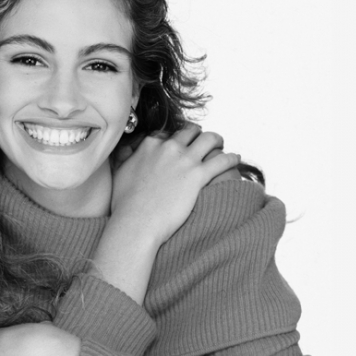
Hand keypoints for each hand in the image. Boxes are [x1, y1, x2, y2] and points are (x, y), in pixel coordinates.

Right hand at [111, 123, 239, 246]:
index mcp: (150, 145)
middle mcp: (169, 147)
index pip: (169, 133)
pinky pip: (222, 160)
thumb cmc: (126, 204)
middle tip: (204, 143)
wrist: (136, 223)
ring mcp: (185, 160)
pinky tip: (236, 160)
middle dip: (199, 136)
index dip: (178, 139)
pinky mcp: (198, 175)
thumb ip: (126, 158)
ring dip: (217, 141)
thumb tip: (128, 152)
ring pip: (210, 139)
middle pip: (191, 132)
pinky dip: (232, 158)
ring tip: (221, 146)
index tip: (182, 145)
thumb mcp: (120, 173)